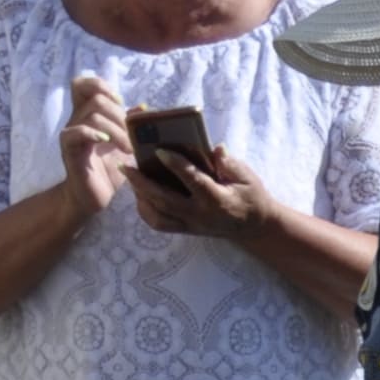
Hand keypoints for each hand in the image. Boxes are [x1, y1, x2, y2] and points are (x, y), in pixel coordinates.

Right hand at [61, 73, 136, 212]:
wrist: (93, 198)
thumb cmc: (108, 171)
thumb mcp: (124, 145)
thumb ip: (131, 125)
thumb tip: (144, 107)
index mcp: (88, 115)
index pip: (82, 84)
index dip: (101, 86)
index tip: (120, 102)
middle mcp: (77, 120)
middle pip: (96, 99)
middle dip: (119, 115)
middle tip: (131, 136)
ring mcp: (72, 134)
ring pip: (92, 115)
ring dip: (116, 130)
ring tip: (127, 148)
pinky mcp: (69, 150)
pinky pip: (75, 133)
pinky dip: (92, 134)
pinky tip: (105, 142)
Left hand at [126, 141, 274, 244]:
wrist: (253, 227)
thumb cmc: (250, 196)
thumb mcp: (247, 177)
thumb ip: (231, 164)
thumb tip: (216, 149)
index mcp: (217, 199)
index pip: (193, 181)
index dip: (176, 165)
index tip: (159, 150)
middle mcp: (200, 214)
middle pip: (165, 200)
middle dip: (142, 182)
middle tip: (126, 165)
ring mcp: (191, 225)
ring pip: (157, 215)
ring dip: (140, 196)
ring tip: (130, 177)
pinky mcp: (186, 230)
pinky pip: (159, 224)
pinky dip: (145, 210)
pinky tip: (139, 194)